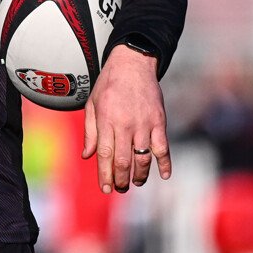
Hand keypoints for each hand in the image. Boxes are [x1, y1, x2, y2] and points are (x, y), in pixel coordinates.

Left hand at [82, 44, 170, 192]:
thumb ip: (90, 131)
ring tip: (136, 182)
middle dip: (121, 179)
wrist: (133, 63)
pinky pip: (163, 147)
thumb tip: (87, 155)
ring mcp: (144, 124)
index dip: (105, 175)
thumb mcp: (92, 104)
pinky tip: (164, 175)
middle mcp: (125, 125)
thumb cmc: (108, 84)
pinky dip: (165, 163)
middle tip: (120, 189)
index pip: (105, 155)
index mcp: (106, 120)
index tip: (105, 189)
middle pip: (123, 161)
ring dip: (140, 175)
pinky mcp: (159, 121)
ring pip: (143, 158)